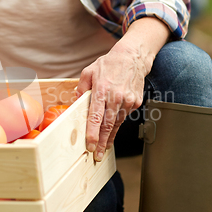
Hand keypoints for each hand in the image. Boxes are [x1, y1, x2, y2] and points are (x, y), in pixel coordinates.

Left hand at [76, 18, 169, 161]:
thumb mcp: (89, 72)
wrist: (133, 57)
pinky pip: (124, 117)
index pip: (96, 115)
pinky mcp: (135, 102)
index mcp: (101, 90)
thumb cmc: (109, 64)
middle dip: (101, 142)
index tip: (89, 144)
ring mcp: (128, 100)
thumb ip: (81, 88)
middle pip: (107, 125)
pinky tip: (111, 133)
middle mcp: (116, 97)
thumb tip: (76, 103)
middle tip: (95, 155)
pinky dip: (117, 125)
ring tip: (102, 149)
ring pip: (117, 123)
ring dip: (109, 137)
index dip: (92, 132)